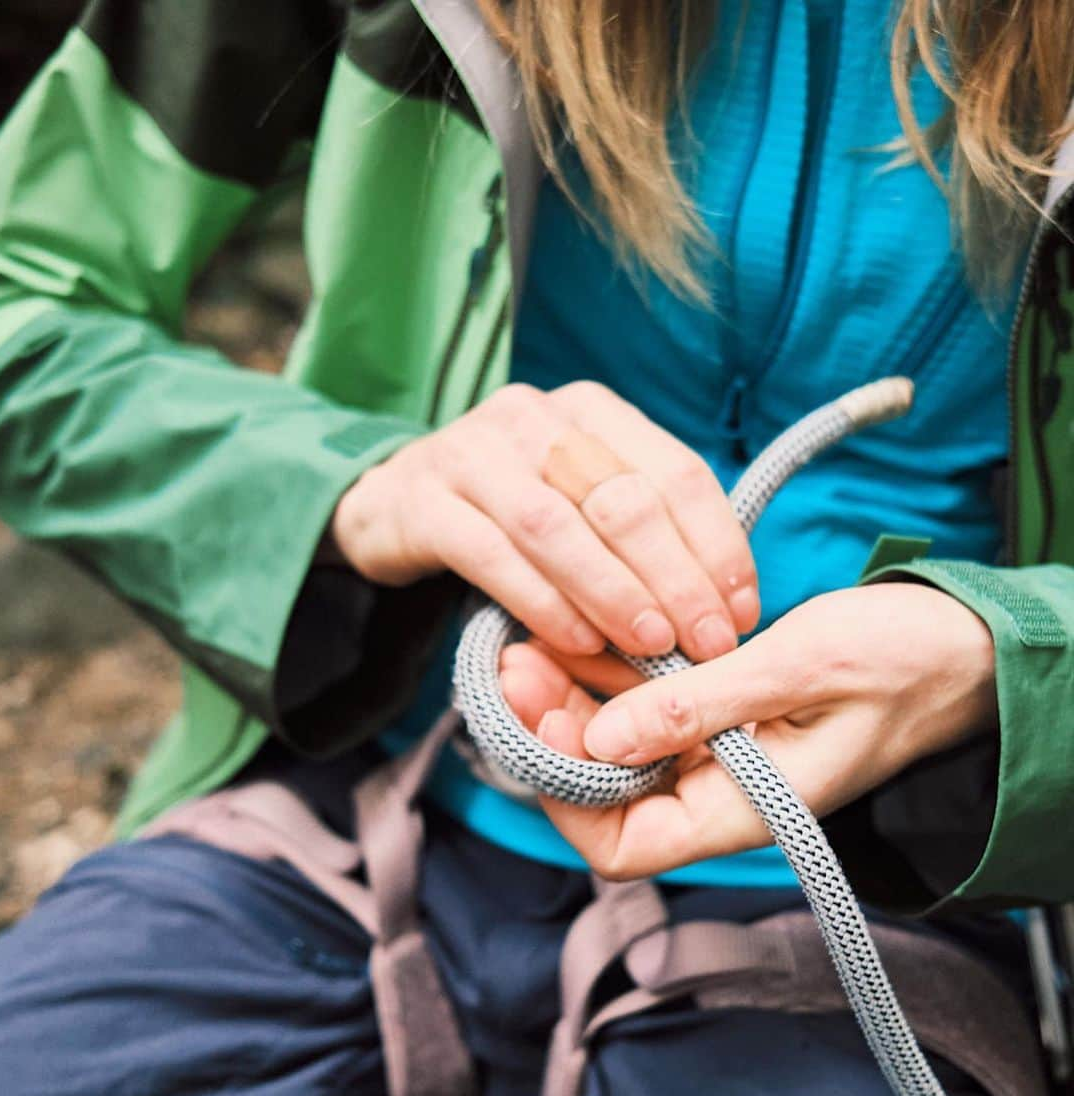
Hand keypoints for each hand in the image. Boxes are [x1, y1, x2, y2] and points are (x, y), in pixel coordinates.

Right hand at [330, 382, 757, 660]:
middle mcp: (535, 418)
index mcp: (592, 412)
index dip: (718, 546)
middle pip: (623, 499)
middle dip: (677, 578)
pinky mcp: (424, 502)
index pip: (676, 472)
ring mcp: (473, 454)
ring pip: (558, 527)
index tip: (740, 613)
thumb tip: (726, 605)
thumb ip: (643, 535)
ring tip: (653, 646)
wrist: (390, 504)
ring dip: (614, 593)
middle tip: (707, 643)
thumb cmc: (510, 513)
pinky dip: (543, 603)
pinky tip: (580, 643)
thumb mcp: (581, 503)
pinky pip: (493, 556)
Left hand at [501, 583, 997, 878]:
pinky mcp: (720, 713)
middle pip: (606, 789)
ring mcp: (718, 753)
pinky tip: (579, 627)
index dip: (566, 799)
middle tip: (514, 661)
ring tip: (529, 637)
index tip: (536, 724)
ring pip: (619, 742)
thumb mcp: (798, 673)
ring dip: (573, 693)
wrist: (958, 646)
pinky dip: (611, 671)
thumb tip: (601, 742)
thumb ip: (701, 708)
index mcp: (743, 807)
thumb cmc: (899, 663)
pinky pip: (648, 704)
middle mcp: (720, 790)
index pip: (625, 846)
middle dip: (552, 730)